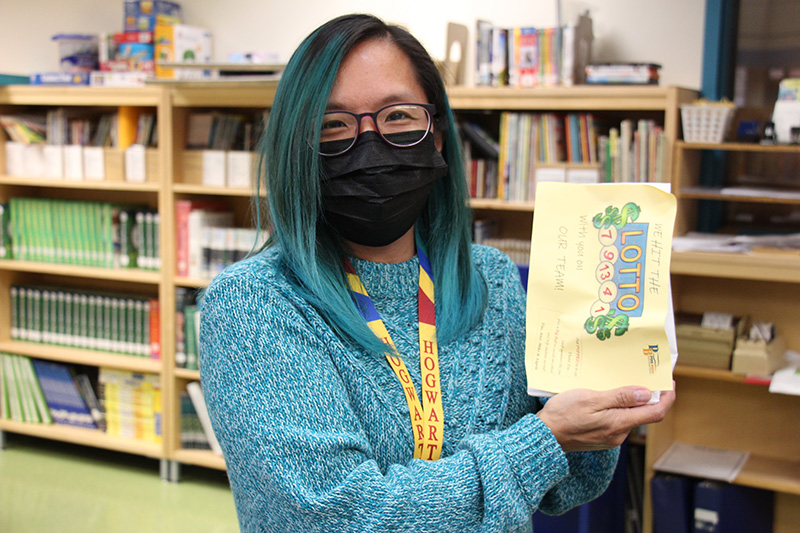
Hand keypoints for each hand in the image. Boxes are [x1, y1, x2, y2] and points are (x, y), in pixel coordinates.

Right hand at [536, 384, 675, 452]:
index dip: (666, 397)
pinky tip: (608, 396)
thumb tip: (646, 394)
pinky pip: (617, 420)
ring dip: (630, 400)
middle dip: (648, 396)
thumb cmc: (563, 415)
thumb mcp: (591, 399)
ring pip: (629, 416)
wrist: (544, 436)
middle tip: (645, 375)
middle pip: (644, 414)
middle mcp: (619, 434)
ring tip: (622, 381)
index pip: (655, 413)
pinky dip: (618, 407)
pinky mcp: (601, 437)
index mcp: (619, 424)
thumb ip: (620, 397)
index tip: (669, 383)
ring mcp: (610, 437)